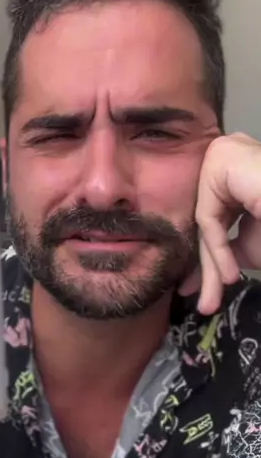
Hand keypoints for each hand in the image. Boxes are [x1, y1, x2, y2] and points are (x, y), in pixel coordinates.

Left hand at [179, 132, 260, 314]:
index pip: (218, 219)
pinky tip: (229, 274)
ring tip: (214, 297)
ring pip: (208, 222)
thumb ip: (231, 250)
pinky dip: (218, 248)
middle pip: (211, 222)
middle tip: (203, 304)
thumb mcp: (256, 241)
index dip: (211, 259)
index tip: (202, 293)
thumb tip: (202, 276)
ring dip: (213, 265)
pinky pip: (210, 216)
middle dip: (208, 268)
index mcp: (240, 171)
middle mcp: (230, 155)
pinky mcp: (222, 160)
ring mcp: (226, 153)